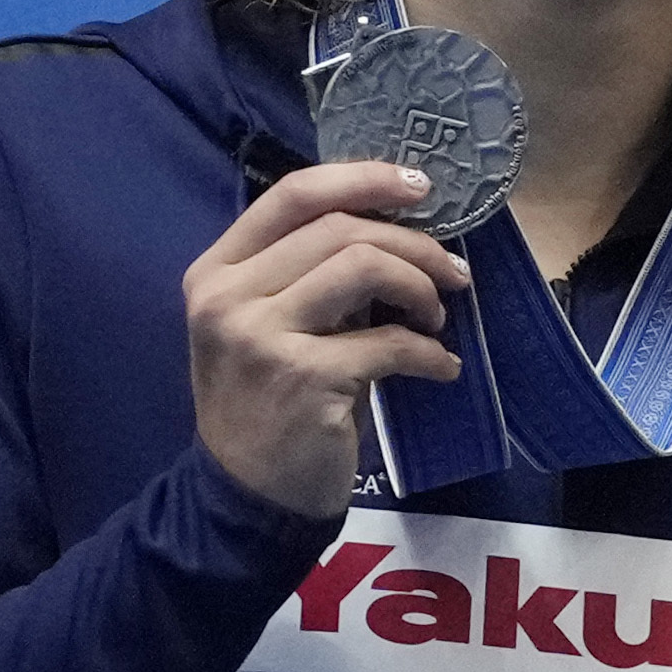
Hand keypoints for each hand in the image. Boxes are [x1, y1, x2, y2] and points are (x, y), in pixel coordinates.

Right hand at [184, 161, 467, 521]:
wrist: (248, 493)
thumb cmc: (270, 404)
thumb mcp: (273, 328)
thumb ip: (311, 277)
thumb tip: (398, 234)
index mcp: (217, 270)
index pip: (293, 195)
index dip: (363, 178)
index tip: (420, 187)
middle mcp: (228, 295)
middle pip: (340, 228)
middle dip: (413, 245)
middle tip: (454, 274)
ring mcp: (260, 335)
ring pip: (363, 267)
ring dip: (421, 290)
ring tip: (437, 321)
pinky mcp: (303, 378)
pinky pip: (389, 342)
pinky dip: (429, 354)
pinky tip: (442, 369)